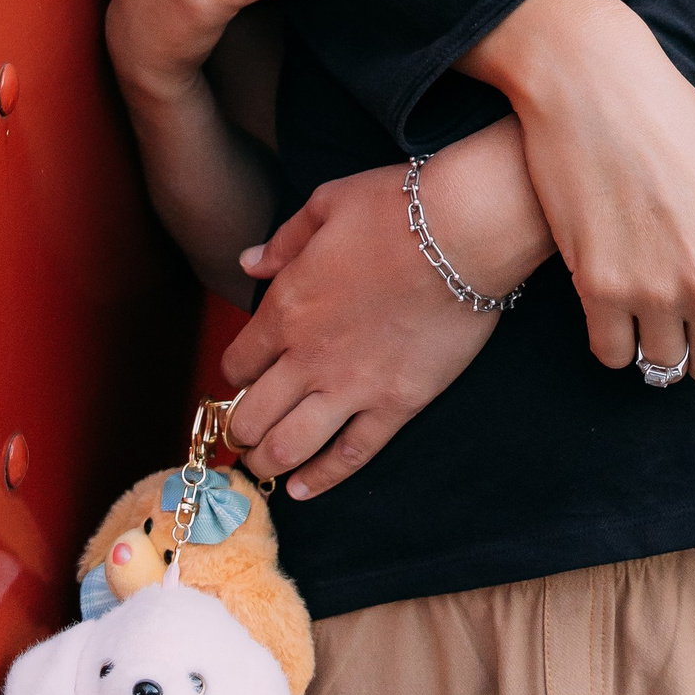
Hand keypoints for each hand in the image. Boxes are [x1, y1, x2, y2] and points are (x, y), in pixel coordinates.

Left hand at [221, 161, 501, 499]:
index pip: (238, 363)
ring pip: (290, 446)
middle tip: (242, 435)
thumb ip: (283, 242)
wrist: (462, 232)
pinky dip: (322, 478)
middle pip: (253, 415)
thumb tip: (249, 264)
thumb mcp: (326, 205)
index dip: (232, 377)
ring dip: (267, 461)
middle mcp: (309, 356)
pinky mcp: (396, 404)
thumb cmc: (395, 210)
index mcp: (286, 307)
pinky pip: (351, 454)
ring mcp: (352, 386)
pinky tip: (302, 490)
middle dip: (239, 431)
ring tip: (262, 465)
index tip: (239, 382)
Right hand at [466, 0, 694, 385]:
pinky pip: (610, 353)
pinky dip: (610, 337)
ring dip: (651, 341)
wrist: (598, 83)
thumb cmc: (676, 123)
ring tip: (641, 295)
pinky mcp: (599, 285)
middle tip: (678, 307)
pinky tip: (608, 299)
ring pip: (660, 366)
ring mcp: (655, 289)